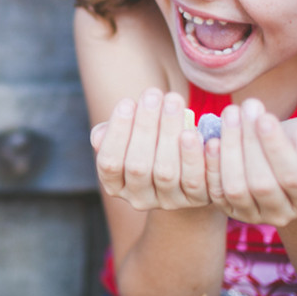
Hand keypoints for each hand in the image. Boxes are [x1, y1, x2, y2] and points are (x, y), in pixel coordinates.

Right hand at [92, 88, 211, 210]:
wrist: (186, 164)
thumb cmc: (150, 141)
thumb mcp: (128, 136)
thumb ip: (110, 134)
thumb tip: (99, 136)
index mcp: (115, 184)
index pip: (109, 162)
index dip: (117, 133)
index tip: (127, 102)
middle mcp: (139, 198)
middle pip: (137, 166)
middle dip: (144, 126)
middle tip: (153, 94)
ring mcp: (168, 201)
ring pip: (166, 172)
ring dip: (169, 133)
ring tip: (173, 101)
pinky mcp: (196, 199)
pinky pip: (196, 181)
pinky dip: (195, 156)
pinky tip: (195, 131)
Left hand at [206, 99, 296, 225]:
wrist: (281, 156)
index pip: (293, 177)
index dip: (276, 148)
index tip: (265, 117)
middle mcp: (284, 214)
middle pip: (262, 184)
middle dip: (250, 143)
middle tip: (243, 108)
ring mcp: (254, 216)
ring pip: (236, 189)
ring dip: (229, 150)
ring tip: (229, 116)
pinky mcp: (230, 210)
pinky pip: (216, 192)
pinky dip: (211, 166)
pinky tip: (212, 140)